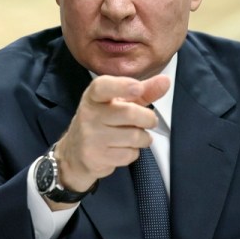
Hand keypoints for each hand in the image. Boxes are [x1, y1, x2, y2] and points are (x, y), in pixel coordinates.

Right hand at [51, 74, 169, 206]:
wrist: (74, 153)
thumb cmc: (102, 122)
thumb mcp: (118, 103)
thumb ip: (143, 92)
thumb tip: (166, 81)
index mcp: (93, 96)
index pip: (103, 87)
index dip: (122, 85)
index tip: (137, 87)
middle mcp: (89, 114)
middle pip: (130, 113)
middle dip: (148, 119)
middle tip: (149, 121)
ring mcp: (90, 137)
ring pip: (134, 136)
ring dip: (143, 138)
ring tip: (135, 137)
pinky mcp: (95, 157)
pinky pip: (129, 155)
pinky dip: (133, 153)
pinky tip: (122, 149)